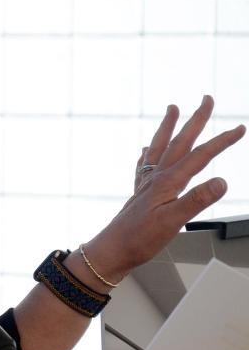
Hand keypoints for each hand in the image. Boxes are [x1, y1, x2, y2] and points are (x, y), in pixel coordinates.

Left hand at [86, 96, 244, 282]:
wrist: (112, 249)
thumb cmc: (139, 239)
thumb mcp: (173, 222)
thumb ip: (197, 201)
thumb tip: (221, 181)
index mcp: (167, 182)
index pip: (200, 156)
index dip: (221, 141)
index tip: (239, 128)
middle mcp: (156, 177)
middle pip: (179, 141)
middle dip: (195, 119)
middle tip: (206, 99)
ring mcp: (146, 182)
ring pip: (159, 146)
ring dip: (168, 126)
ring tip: (173, 108)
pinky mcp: (139, 192)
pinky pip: (144, 164)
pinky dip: (148, 152)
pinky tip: (146, 149)